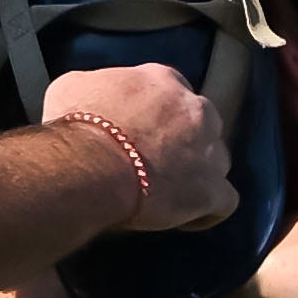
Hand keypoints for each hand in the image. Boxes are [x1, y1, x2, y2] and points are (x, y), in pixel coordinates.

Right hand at [42, 62, 236, 232]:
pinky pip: (224, 202)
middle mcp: (195, 108)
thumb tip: (93, 97)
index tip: (142, 130)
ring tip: (172, 192)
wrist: (88, 164)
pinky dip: (208, 211)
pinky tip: (187, 218)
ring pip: (217, 160)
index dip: (159, 113)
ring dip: (198, 173)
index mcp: (163, 79)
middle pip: (200, 124)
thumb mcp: (73, 87)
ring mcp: (210, 149)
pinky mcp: (213, 189)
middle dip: (184, 140)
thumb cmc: (76, 124)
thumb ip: (96, 86)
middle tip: (155, 161)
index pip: (171, 91)